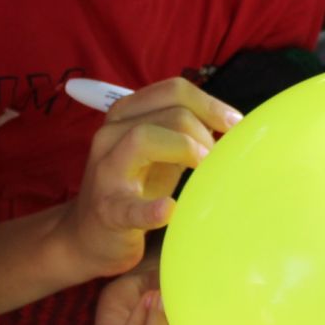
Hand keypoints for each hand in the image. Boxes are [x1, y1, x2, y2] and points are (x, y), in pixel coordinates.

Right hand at [62, 78, 240, 280]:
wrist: (89, 234)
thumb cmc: (132, 188)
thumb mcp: (159, 152)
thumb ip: (184, 133)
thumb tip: (228, 122)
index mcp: (126, 116)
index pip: (173, 90)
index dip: (209, 103)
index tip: (235, 123)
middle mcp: (111, 135)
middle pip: (168, 111)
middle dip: (203, 130)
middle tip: (217, 158)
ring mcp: (106, 172)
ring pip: (144, 137)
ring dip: (185, 148)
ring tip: (204, 169)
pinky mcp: (107, 211)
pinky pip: (129, 207)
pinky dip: (151, 209)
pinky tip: (169, 210)